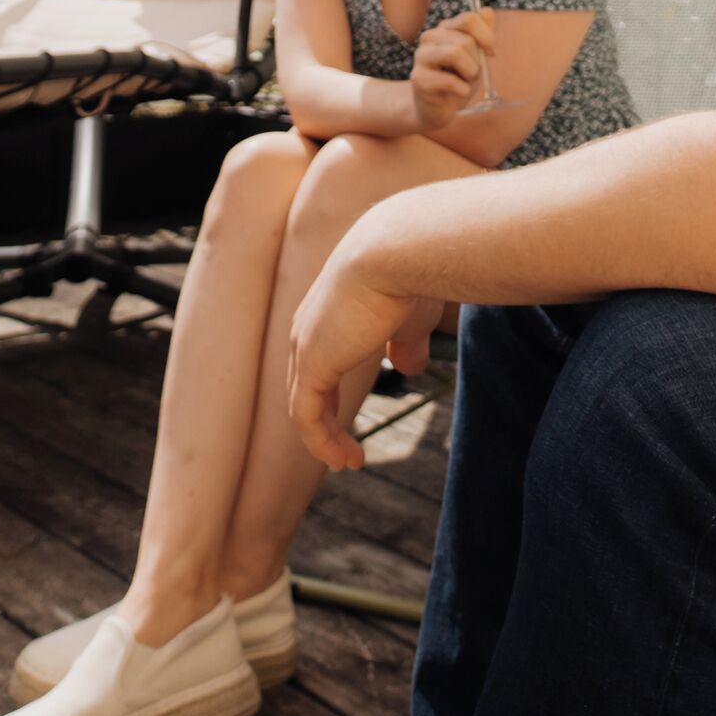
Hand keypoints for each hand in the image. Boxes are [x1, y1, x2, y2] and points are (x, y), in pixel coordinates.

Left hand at [290, 247, 420, 470]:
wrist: (397, 252)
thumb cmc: (410, 275)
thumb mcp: (411, 317)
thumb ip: (406, 343)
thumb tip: (409, 368)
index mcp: (328, 312)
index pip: (319, 360)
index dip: (331, 394)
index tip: (348, 420)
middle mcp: (308, 328)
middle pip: (306, 385)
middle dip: (324, 421)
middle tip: (345, 452)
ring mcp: (304, 347)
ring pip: (304, 407)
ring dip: (324, 440)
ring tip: (349, 463)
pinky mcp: (310, 366)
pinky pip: (306, 418)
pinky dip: (321, 443)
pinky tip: (343, 459)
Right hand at [406, 11, 494, 132]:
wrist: (438, 108)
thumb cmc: (458, 80)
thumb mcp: (476, 57)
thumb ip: (482, 34)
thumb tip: (487, 11)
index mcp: (445, 28)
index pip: (468, 19)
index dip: (486, 36)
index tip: (492, 53)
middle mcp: (430, 37)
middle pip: (466, 40)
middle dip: (477, 61)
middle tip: (471, 75)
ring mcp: (421, 56)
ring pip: (455, 53)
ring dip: (469, 73)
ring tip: (465, 82)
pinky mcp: (418, 78)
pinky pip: (450, 80)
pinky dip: (462, 90)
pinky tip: (458, 93)